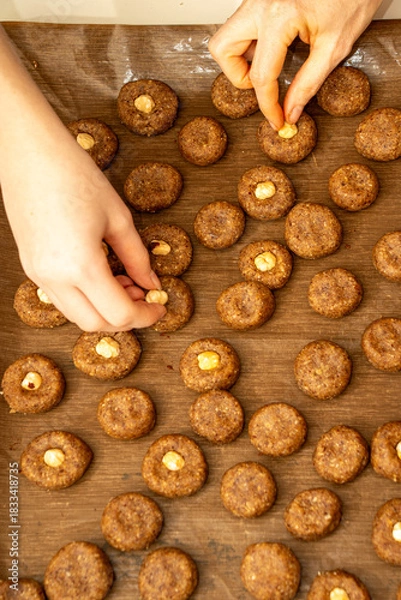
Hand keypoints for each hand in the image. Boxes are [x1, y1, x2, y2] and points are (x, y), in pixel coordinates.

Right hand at [3, 143, 165, 331]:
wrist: (29, 152)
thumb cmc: (75, 175)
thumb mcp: (118, 217)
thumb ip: (137, 257)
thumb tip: (151, 282)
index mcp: (80, 265)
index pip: (119, 314)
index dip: (145, 315)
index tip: (160, 305)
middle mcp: (54, 278)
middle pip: (96, 324)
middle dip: (125, 318)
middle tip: (144, 296)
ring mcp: (37, 274)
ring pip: (77, 315)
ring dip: (104, 309)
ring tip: (124, 281)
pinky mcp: (31, 267)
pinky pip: (62, 299)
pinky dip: (86, 298)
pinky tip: (102, 276)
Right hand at [209, 0, 381, 128]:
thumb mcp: (335, 46)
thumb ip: (309, 83)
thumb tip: (291, 110)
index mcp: (279, 16)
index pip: (260, 75)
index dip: (267, 105)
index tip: (277, 120)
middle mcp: (260, 3)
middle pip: (222, 49)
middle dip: (238, 75)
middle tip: (262, 83)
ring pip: (226, 35)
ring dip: (240, 57)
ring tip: (269, 63)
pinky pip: (242, 24)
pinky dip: (251, 42)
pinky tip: (275, 46)